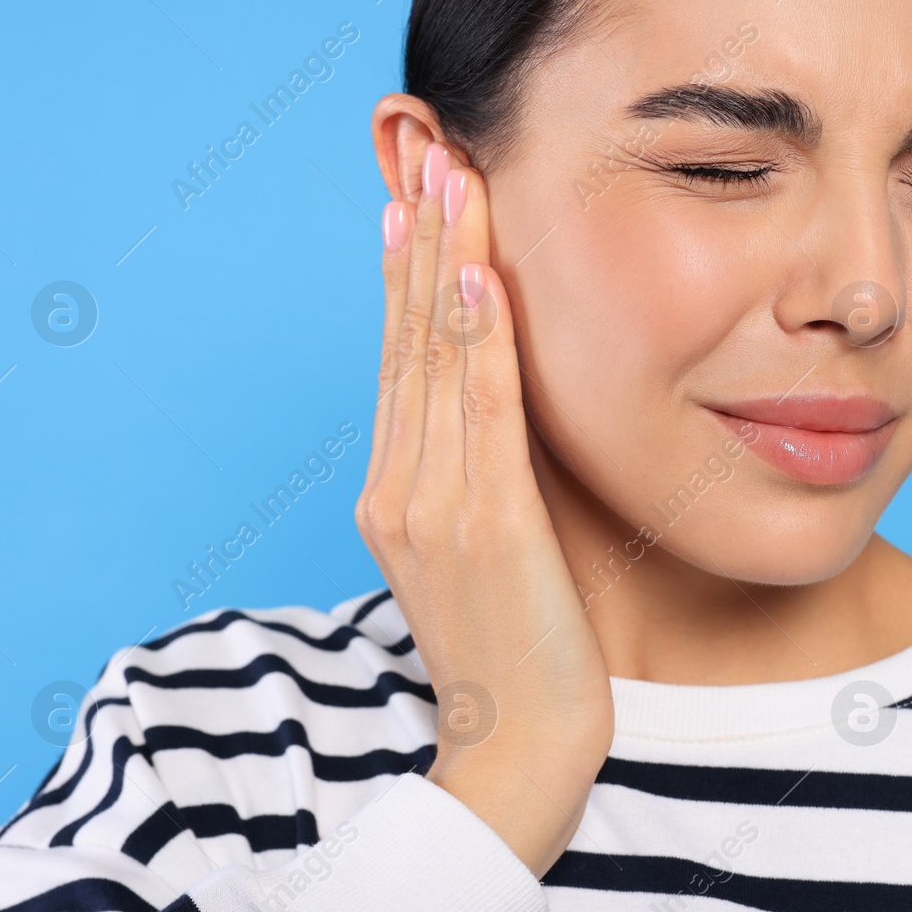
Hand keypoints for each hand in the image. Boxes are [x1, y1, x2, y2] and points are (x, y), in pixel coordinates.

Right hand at [356, 138, 613, 879]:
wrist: (514, 756)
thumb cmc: (515, 661)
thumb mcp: (483, 559)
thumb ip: (475, 486)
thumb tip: (500, 419)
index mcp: (395, 498)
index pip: (401, 366)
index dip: (407, 280)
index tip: (416, 203)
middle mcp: (400, 492)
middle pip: (408, 346)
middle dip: (420, 245)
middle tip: (428, 155)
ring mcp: (435, 508)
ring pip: (437, 363)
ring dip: (446, 264)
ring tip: (450, 181)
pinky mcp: (486, 528)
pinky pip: (482, 414)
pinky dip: (479, 341)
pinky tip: (479, 278)